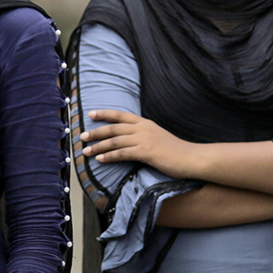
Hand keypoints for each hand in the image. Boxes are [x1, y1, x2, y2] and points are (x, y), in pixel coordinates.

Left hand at [80, 109, 195, 176]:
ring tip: (86, 151)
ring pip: (115, 141)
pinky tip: (100, 159)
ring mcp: (144, 139)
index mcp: (145, 123)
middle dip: (96, 132)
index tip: (91, 114)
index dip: (105, 114)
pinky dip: (109, 156)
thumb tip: (129, 139)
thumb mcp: (157, 136)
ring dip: (98, 146)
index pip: (121, 115)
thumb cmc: (175, 150)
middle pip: (113, 128)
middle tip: (82, 137)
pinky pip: (122, 153)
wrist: (191, 158)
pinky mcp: (146, 152)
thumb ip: (143, 135)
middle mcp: (143, 128)